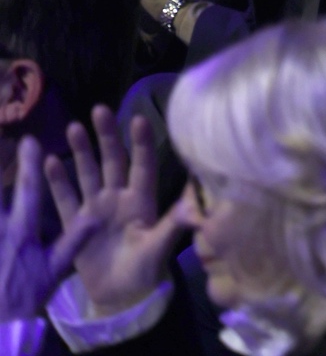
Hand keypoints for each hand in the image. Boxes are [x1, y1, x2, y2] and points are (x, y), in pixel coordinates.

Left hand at [2, 135, 101, 321]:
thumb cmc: (28, 295)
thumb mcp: (56, 270)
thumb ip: (74, 241)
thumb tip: (96, 214)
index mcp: (23, 232)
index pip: (29, 191)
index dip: (31, 164)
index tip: (29, 140)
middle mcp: (1, 229)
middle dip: (0, 166)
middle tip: (1, 143)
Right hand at [44, 108, 187, 316]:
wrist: (120, 296)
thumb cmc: (146, 271)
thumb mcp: (159, 247)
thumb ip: (174, 224)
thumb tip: (195, 204)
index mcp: (143, 201)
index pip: (143, 165)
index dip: (142, 143)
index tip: (139, 119)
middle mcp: (119, 198)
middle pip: (113, 161)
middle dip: (107, 136)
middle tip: (100, 110)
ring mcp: (96, 209)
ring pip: (88, 173)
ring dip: (81, 151)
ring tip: (74, 126)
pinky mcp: (75, 224)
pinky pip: (64, 198)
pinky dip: (57, 181)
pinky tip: (49, 161)